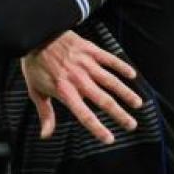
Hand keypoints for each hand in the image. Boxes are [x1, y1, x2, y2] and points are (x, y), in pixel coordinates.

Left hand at [20, 31, 141, 142]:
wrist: (36, 35)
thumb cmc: (35, 65)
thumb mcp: (35, 91)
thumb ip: (45, 114)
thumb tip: (46, 135)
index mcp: (65, 91)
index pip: (84, 115)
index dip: (98, 128)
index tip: (110, 139)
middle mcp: (79, 79)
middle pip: (104, 100)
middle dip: (120, 114)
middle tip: (132, 125)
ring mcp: (86, 64)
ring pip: (111, 81)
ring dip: (126, 93)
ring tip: (138, 104)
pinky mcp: (90, 50)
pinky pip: (110, 59)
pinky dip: (122, 67)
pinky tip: (132, 75)